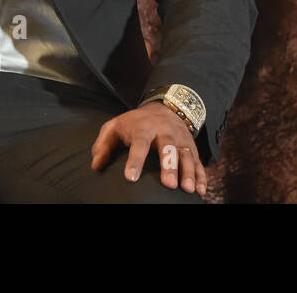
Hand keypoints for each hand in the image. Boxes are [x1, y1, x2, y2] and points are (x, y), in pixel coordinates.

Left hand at [90, 102, 205, 195]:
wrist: (166, 106)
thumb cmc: (136, 122)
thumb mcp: (116, 126)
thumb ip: (104, 144)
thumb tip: (95, 165)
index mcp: (144, 128)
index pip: (140, 143)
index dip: (135, 160)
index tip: (130, 177)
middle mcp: (165, 132)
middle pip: (169, 148)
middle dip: (169, 165)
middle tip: (169, 184)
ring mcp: (180, 139)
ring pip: (186, 155)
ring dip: (189, 172)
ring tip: (188, 189)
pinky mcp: (191, 146)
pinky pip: (198, 160)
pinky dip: (201, 175)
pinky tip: (201, 190)